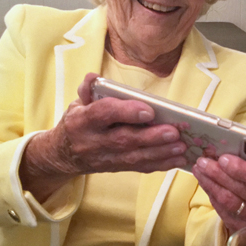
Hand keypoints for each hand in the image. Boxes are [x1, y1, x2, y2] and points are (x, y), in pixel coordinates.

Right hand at [20, 72, 188, 201]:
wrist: (64, 154)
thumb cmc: (79, 122)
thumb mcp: (77, 103)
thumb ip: (88, 90)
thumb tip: (93, 77)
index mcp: (83, 121)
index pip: (103, 114)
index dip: (126, 112)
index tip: (148, 110)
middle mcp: (93, 142)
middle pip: (124, 140)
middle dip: (151, 137)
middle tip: (174, 131)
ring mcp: (105, 158)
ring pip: (135, 157)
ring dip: (161, 152)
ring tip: (181, 146)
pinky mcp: (117, 168)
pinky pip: (140, 167)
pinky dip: (161, 164)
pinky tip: (178, 158)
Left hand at [191, 140, 245, 245]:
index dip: (240, 168)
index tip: (223, 158)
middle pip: (240, 189)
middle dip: (219, 173)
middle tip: (203, 161)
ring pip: (228, 200)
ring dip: (211, 183)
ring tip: (199, 169)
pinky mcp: (241, 228)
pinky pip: (222, 210)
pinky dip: (211, 194)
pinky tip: (204, 182)